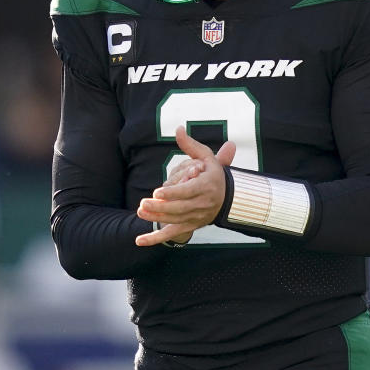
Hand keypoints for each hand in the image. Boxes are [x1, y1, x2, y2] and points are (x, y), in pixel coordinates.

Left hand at [135, 126, 234, 245]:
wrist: (229, 198)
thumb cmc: (214, 174)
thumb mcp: (206, 157)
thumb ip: (190, 145)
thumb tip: (178, 128)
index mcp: (207, 185)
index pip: (188, 191)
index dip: (172, 193)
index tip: (158, 191)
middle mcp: (203, 203)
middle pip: (180, 208)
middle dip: (161, 207)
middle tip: (143, 202)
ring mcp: (197, 217)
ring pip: (175, 221)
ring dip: (156, 218)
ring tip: (141, 211)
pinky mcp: (191, 226)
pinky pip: (172, 234)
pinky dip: (155, 239)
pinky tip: (140, 240)